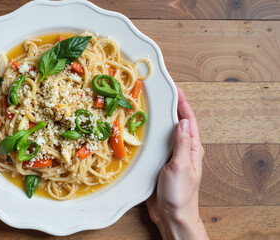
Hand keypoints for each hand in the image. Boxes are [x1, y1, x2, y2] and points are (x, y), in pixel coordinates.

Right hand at [146, 87, 207, 239]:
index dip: (183, 103)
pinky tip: (142, 129)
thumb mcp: (181, 166)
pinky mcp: (160, 163)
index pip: (189, 120)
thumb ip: (182, 144)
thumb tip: (183, 121)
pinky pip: (156, 143)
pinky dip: (151, 133)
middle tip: (160, 93)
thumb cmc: (180, 193)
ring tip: (150, 106)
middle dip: (171, 106)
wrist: (171, 214)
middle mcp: (182, 149)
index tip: (175, 88)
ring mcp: (171, 156)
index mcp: (192, 148)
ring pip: (165, 132)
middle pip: (177, 123)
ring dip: (159, 119)